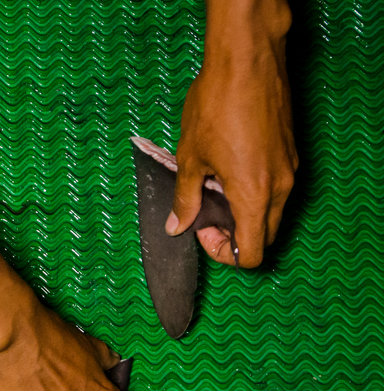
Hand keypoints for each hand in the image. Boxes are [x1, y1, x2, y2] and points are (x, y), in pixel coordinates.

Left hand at [168, 0, 295, 267]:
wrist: (247, 60)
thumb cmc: (217, 106)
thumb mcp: (190, 159)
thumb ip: (185, 199)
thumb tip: (177, 226)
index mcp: (254, 195)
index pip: (252, 253)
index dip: (224, 254)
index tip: (202, 231)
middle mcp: (280, 187)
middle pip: (265, 235)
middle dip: (234, 236)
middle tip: (204, 217)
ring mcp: (289, 168)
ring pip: (270, 211)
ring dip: (243, 213)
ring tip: (212, 189)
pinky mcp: (289, 151)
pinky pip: (275, 186)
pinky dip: (253, 191)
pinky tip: (226, 169)